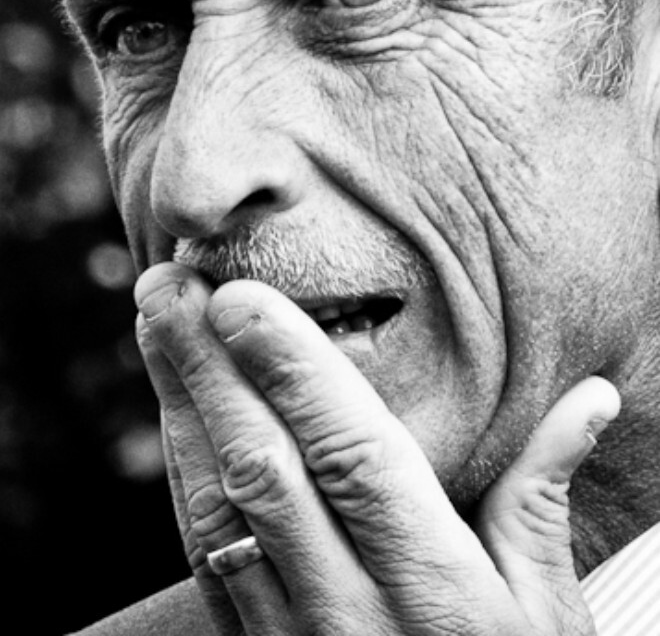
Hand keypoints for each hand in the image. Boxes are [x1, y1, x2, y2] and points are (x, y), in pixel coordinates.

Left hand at [135, 262, 619, 635]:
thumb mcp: (544, 608)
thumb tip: (589, 399)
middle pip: (263, 467)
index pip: (351, 456)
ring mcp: (291, 633)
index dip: (293, 372)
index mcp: (431, 585)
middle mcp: (349, 607)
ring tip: (154, 321)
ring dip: (179, 406)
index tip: (243, 299)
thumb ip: (545, 492)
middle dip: (208, 368)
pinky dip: (181, 471)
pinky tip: (172, 412)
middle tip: (168, 282)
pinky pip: (205, 552)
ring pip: (217, 506)